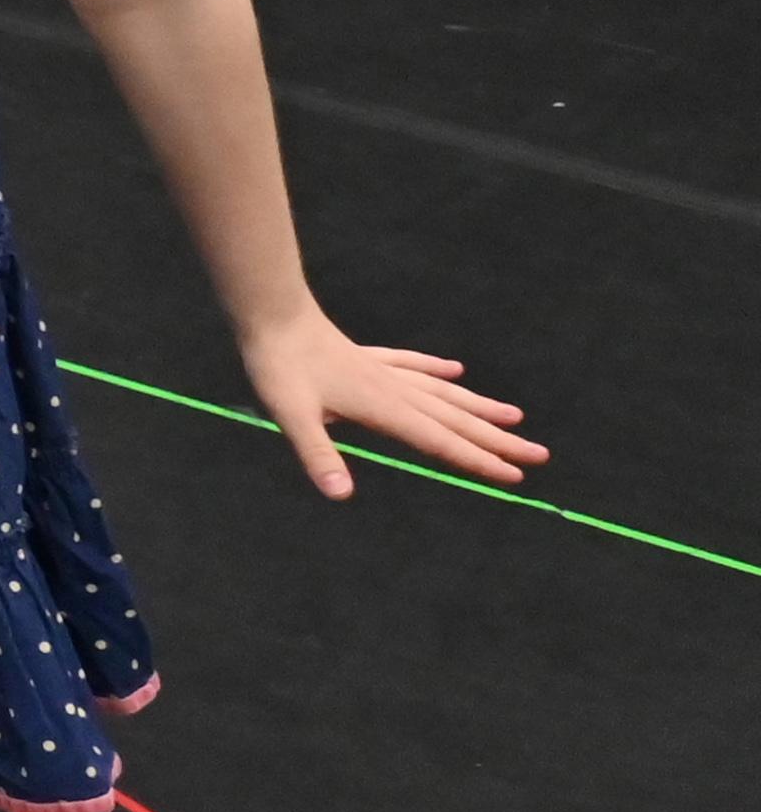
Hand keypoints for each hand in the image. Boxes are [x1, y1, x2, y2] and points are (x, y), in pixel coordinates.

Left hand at [238, 311, 535, 497]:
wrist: (272, 315)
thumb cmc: (278, 367)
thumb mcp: (291, 416)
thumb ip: (318, 455)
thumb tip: (340, 496)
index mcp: (383, 408)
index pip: (440, 442)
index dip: (478, 461)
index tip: (515, 476)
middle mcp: (393, 389)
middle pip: (454, 419)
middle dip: (497, 440)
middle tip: (539, 455)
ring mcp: (382, 370)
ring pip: (442, 392)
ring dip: (478, 406)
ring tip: (515, 416)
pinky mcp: (367, 357)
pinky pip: (411, 364)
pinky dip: (435, 370)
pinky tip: (455, 371)